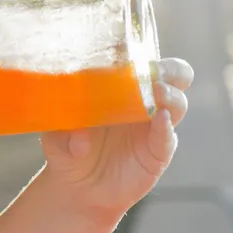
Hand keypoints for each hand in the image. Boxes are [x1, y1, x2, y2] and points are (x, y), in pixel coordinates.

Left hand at [38, 58, 193, 219]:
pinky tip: (158, 120)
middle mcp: (143, 100)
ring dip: (168, 95)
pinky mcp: (158, 151)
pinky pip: (168, 136)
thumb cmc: (66, 148)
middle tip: (153, 71)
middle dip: (169, 69)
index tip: (124, 44)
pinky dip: (165, 127)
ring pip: (177, 102)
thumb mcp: (56, 135)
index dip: (137, 46)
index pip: (139, 57)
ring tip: (154, 93)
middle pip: (175, 74)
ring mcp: (153, 124)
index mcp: (121, 84)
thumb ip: (64, 131)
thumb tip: (79, 135)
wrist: (77, 187)